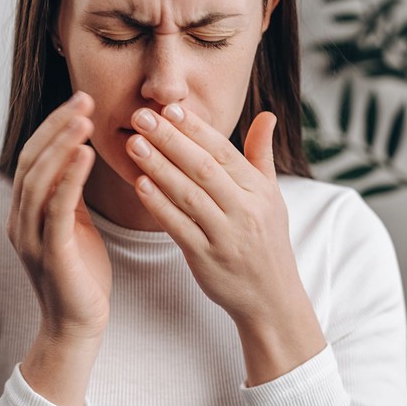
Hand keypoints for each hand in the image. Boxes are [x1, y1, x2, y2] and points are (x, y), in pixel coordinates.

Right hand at [7, 91, 110, 342]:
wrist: (77, 326)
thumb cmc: (80, 273)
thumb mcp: (72, 225)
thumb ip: (68, 193)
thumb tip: (78, 155)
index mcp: (24, 211)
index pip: (33, 157)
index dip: (53, 126)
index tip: (80, 101)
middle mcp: (19, 220)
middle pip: (32, 161)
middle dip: (57, 127)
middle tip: (83, 99)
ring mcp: (31, 238)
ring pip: (39, 181)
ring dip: (61, 146)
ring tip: (84, 119)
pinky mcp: (51, 254)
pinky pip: (57, 210)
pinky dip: (70, 179)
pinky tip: (86, 155)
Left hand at [125, 104, 325, 382]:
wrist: (271, 297)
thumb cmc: (266, 240)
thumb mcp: (272, 196)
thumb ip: (261, 155)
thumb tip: (267, 115)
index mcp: (259, 191)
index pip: (224, 152)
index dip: (196, 129)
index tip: (170, 107)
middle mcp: (245, 210)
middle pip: (203, 168)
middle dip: (170, 140)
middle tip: (142, 117)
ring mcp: (226, 236)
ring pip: (188, 195)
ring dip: (158, 167)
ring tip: (134, 144)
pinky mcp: (206, 259)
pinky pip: (179, 228)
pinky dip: (159, 205)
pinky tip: (139, 185)